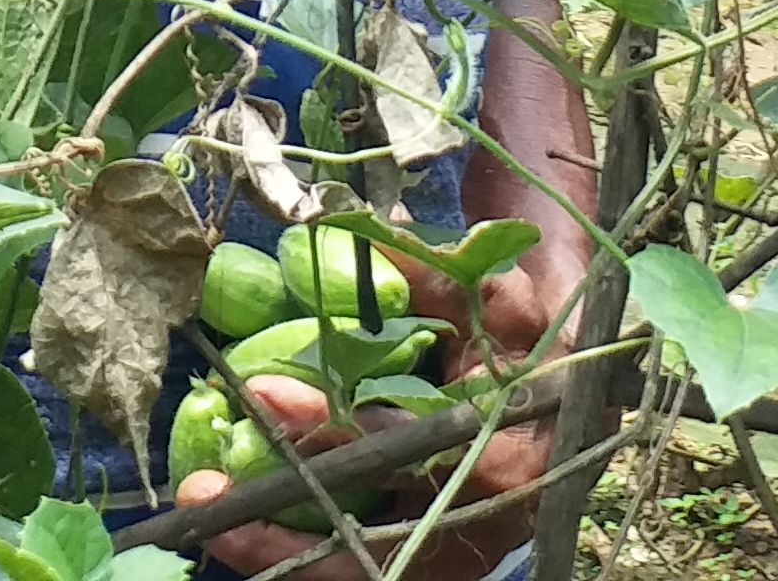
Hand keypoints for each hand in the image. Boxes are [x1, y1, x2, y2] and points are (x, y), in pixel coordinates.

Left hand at [173, 252, 570, 580]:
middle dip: (284, 531)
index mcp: (505, 456)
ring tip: (204, 524)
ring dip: (281, 557)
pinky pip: (361, 568)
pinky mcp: (431, 558)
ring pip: (362, 572)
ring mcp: (453, 548)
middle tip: (206, 493)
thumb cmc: (530, 335)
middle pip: (374, 547)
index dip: (329, 424)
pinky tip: (236, 534)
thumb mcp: (490, 295)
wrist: (573, 386)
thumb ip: (424, 273)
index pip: (404, 447)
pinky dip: (302, 559)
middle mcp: (479, 519)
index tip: (260, 391)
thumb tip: (351, 231)